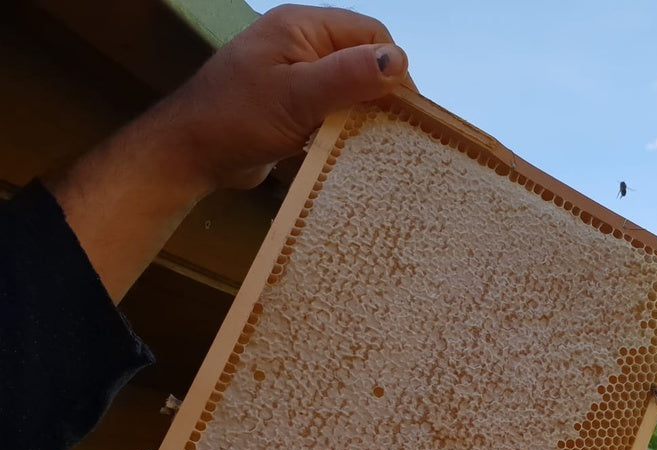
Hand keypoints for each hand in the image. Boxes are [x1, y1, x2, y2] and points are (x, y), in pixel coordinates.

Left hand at [148, 4, 410, 193]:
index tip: (407, 110)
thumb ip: (348, 77)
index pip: (369, 35)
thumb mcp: (298, 97)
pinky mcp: (290, 106)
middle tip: (397, 131)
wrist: (190, 154)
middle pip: (360, 59)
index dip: (393, 68)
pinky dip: (344, 127)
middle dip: (381, 92)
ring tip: (378, 144)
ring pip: (347, 87)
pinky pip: (330, 109)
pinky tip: (350, 149)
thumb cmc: (238, 119)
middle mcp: (300, 44)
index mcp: (302, 28)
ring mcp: (294, 75)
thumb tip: (400, 60)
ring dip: (363, 113)